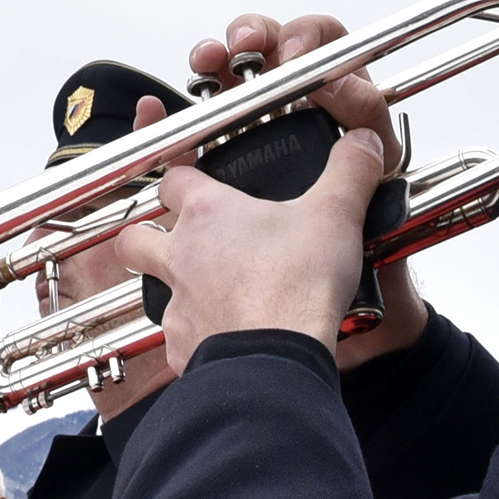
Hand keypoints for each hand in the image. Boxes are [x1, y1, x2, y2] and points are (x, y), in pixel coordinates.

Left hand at [111, 9, 393, 367]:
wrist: (276, 356)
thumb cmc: (296, 285)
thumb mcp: (335, 214)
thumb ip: (349, 172)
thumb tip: (364, 142)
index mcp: (208, 215)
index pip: (173, 179)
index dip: (181, 176)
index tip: (192, 177)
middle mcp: (181, 258)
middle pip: (135, 238)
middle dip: (144, 237)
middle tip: (171, 241)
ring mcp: (178, 305)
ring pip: (155, 294)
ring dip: (179, 293)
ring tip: (213, 297)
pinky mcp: (185, 348)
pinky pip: (182, 343)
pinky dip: (199, 341)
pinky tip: (228, 341)